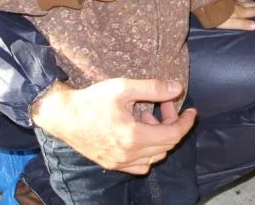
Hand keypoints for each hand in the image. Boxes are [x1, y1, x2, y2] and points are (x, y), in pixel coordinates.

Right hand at [30, 79, 195, 174]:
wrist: (63, 115)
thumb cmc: (92, 100)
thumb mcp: (124, 87)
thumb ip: (153, 88)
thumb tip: (177, 87)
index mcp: (133, 136)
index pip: (173, 135)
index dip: (186, 122)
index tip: (192, 110)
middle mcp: (128, 154)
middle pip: (166, 145)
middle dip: (172, 124)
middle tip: (167, 104)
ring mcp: (119, 162)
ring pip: (154, 156)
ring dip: (159, 136)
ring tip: (147, 115)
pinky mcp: (111, 164)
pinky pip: (140, 165)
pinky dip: (147, 152)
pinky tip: (140, 133)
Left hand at [216, 0, 254, 30]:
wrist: (205, 3)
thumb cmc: (216, 16)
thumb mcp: (228, 23)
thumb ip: (241, 24)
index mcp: (240, 12)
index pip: (253, 11)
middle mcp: (238, 5)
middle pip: (251, 5)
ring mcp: (232, 1)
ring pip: (246, 1)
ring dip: (254, 2)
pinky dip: (246, 0)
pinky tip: (245, 0)